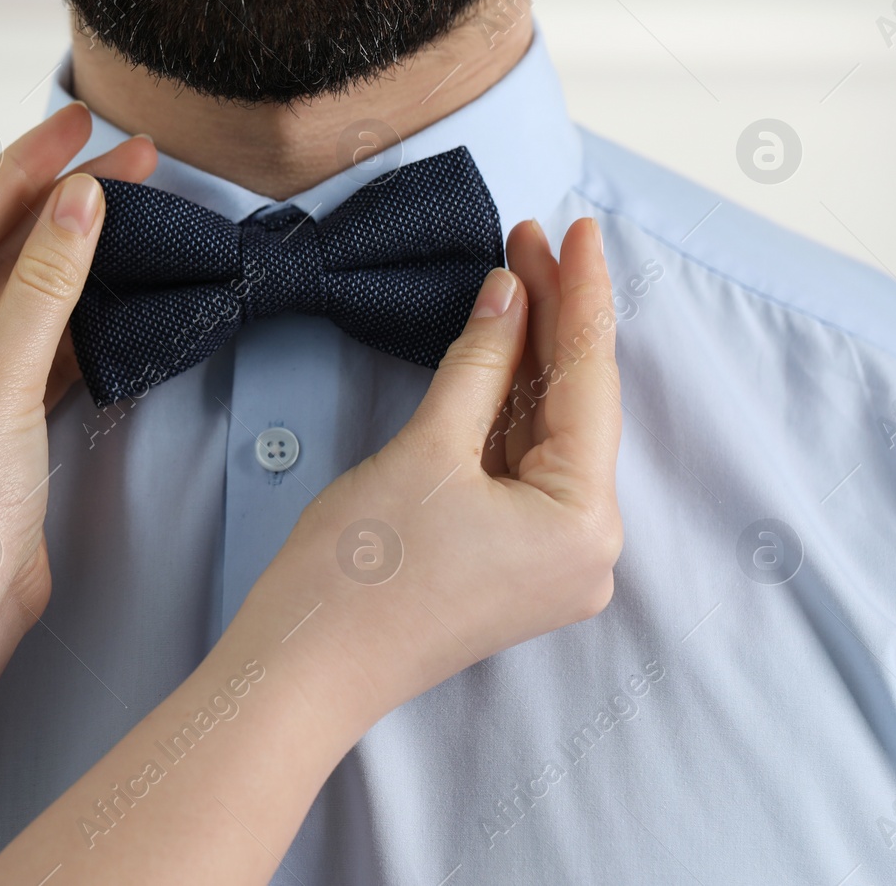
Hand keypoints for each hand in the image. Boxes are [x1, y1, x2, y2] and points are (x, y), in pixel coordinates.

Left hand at [0, 103, 156, 627]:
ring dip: (74, 254)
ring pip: (19, 297)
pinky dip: (76, 312)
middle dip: (59, 205)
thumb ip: (43, 286)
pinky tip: (118, 271)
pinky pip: (35, 343)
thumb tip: (81, 202)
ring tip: (135, 196)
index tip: (79, 119)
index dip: (24, 169)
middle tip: (130, 150)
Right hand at [249, 217, 622, 729]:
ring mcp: (550, 562)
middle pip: (574, 406)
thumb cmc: (360, 573)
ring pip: (546, 435)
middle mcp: (587, 548)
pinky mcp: (512, 564)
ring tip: (516, 276)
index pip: (591, 380)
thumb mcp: (426, 449)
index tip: (581, 227)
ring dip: (527, 360)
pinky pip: (522, 468)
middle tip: (530, 237)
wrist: (304, 668)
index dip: (583, 294)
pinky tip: (499, 350)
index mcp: (584, 521)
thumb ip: (480, 362)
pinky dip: (507, 410)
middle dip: (552, 321)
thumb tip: (510, 292)